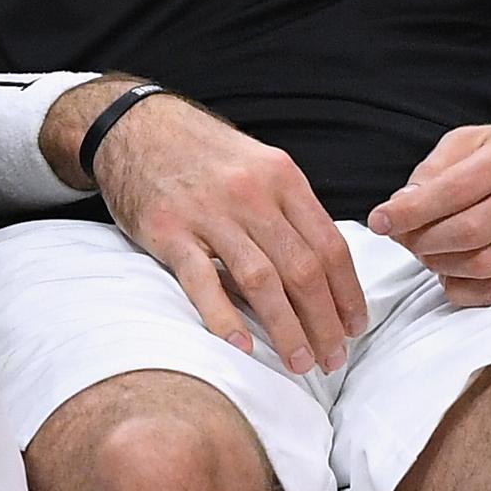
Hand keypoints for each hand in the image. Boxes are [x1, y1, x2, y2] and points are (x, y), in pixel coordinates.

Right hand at [80, 89, 366, 375]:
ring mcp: (209, 213)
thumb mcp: (258, 165)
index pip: (330, 245)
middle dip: (324, 322)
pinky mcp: (168, 231)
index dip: (348, 293)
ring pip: (261, 281)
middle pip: (302, 269)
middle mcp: (252, 194)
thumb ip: (289, 209)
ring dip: (286, 329)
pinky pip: (202, 281)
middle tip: (333, 359)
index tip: (354, 327)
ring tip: (300, 364)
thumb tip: (324, 268)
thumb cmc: (203, 154)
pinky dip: (224, 317)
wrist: (135, 127)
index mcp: (282, 178)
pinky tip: (242, 347)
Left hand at [368, 120, 490, 306]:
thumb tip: (401, 206)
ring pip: (482, 264)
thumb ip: (435, 169)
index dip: (409, 212)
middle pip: (466, 232)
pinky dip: (465, 290)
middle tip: (404, 240)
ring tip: (427, 253)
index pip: (452, 190)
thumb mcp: (477, 140)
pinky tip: (450, 275)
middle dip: (422, 242)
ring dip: (441, 266)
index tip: (379, 222)